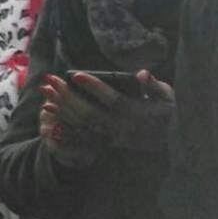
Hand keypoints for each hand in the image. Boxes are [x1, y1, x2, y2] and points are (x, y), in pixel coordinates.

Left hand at [40, 72, 173, 165]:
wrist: (171, 144)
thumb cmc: (168, 113)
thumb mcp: (168, 97)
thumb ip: (154, 85)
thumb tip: (142, 74)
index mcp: (138, 113)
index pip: (113, 99)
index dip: (94, 87)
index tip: (75, 74)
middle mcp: (123, 128)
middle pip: (91, 112)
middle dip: (68, 96)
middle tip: (51, 80)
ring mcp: (113, 137)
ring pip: (83, 123)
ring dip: (62, 107)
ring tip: (45, 91)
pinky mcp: (107, 143)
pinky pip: (81, 133)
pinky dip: (64, 121)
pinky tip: (50, 109)